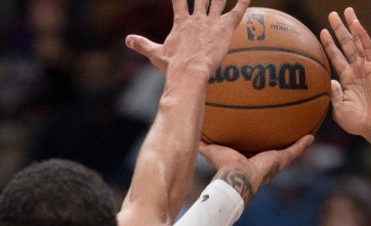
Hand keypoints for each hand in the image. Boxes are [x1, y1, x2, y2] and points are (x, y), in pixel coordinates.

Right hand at [125, 0, 249, 77]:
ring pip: (219, 0)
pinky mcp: (225, 29)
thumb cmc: (172, 66)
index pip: (179, 0)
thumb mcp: (156, 54)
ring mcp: (211, 22)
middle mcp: (197, 18)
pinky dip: (243, 2)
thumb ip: (142, 44)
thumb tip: (127, 40)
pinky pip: (237, 12)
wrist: (189, 72)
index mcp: (181, 22)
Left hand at [199, 135, 312, 202]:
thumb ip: (204, 143)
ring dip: (297, 144)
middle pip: (274, 152)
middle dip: (280, 144)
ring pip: (289, 152)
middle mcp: (264, 162)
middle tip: (286, 133)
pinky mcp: (281, 160)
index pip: (255, 151)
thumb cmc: (224, 168)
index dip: (259, 145)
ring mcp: (274, 162)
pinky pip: (295, 151)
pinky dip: (303, 144)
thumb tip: (191, 134)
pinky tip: (311, 136)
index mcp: (250, 160)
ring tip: (306, 133)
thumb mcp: (213, 150)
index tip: (262, 137)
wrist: (237, 177)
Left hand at [320, 8, 370, 139]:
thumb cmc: (357, 122)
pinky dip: (362, 35)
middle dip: (339, 30)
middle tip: (332, 15)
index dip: (329, 45)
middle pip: (346, 45)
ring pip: (357, 42)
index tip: (321, 32)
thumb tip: (330, 81)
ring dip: (351, 26)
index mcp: (347, 80)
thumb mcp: (338, 109)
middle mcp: (356, 70)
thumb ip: (333, 94)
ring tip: (346, 11)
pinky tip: (356, 24)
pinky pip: (368, 47)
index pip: (336, 57)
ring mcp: (366, 67)